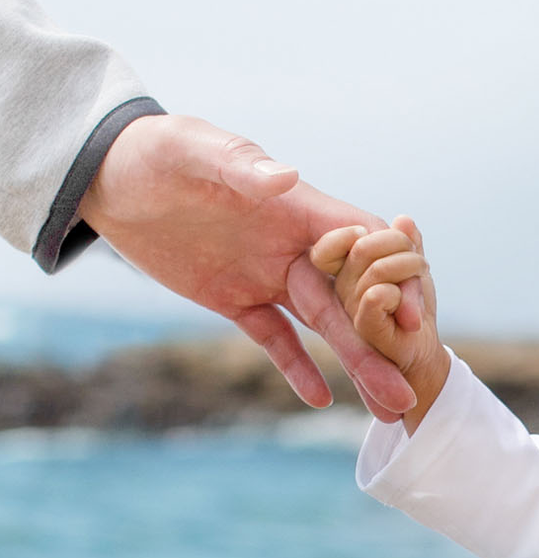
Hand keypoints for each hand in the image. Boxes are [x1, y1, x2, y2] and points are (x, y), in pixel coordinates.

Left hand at [80, 114, 415, 420]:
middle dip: (382, 346)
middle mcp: (293, 246)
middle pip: (353, 301)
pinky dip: (297, 368)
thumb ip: (242, 167)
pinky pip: (275, 339)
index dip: (394, 279)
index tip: (414, 319)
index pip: (364, 246)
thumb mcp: (192, 150)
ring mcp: (267, 275)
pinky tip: (319, 400)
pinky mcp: (236, 300)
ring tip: (387, 407)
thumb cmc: (152, 150)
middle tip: (409, 389)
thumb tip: (288, 178)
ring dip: (357, 366)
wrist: (105, 175)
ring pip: (324, 328)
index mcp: (296, 209)